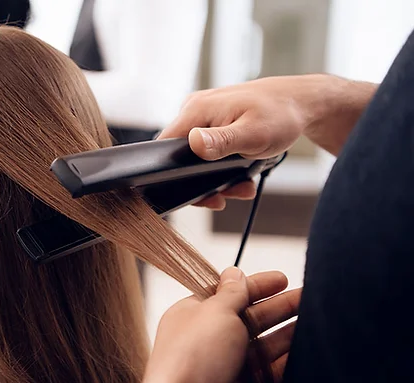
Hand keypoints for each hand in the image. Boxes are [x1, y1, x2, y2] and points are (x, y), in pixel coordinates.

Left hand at [140, 267, 300, 382]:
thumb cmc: (194, 355)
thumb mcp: (215, 312)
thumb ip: (231, 293)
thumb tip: (234, 272)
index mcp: (192, 314)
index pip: (228, 294)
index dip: (256, 286)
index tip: (283, 279)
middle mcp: (207, 339)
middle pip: (250, 318)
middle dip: (280, 307)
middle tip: (310, 297)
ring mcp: (224, 366)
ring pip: (263, 346)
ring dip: (289, 333)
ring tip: (318, 321)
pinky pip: (268, 373)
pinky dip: (287, 363)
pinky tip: (309, 352)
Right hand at [159, 76, 320, 209]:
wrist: (300, 102)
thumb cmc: (281, 115)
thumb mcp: (254, 134)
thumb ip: (222, 142)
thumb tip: (193, 143)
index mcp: (196, 109)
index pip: (165, 147)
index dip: (175, 176)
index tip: (201, 194)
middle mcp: (193, 109)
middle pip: (179, 156)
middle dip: (202, 182)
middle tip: (227, 196)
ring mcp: (202, 115)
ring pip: (195, 157)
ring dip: (216, 178)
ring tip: (241, 188)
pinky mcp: (211, 122)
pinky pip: (207, 150)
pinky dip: (221, 167)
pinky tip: (240, 176)